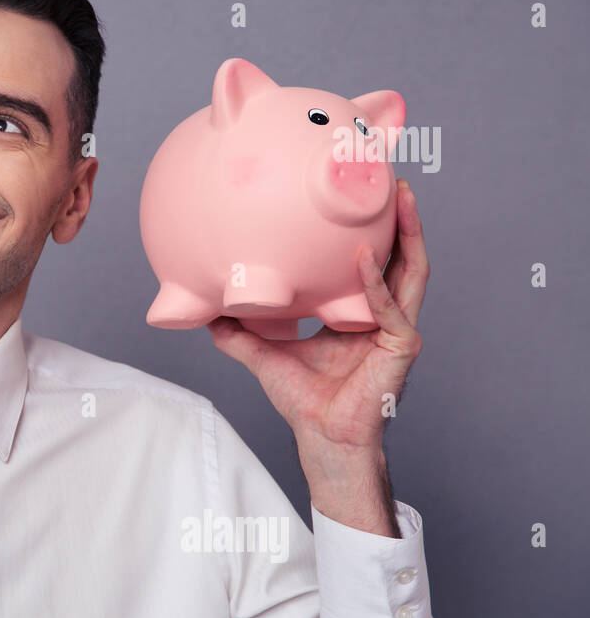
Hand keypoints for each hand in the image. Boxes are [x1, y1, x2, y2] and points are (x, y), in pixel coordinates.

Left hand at [206, 180, 427, 523]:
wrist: (322, 438)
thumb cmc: (303, 400)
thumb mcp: (263, 354)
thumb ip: (237, 331)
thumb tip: (206, 310)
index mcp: (360, 312)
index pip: (373, 261)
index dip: (372, 231)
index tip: (363, 195)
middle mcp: (385, 315)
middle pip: (402, 257)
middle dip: (402, 219)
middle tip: (393, 179)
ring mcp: (398, 330)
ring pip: (412, 272)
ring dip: (409, 235)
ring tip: (400, 200)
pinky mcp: (401, 347)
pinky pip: (388, 308)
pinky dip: (375, 282)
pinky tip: (362, 258)